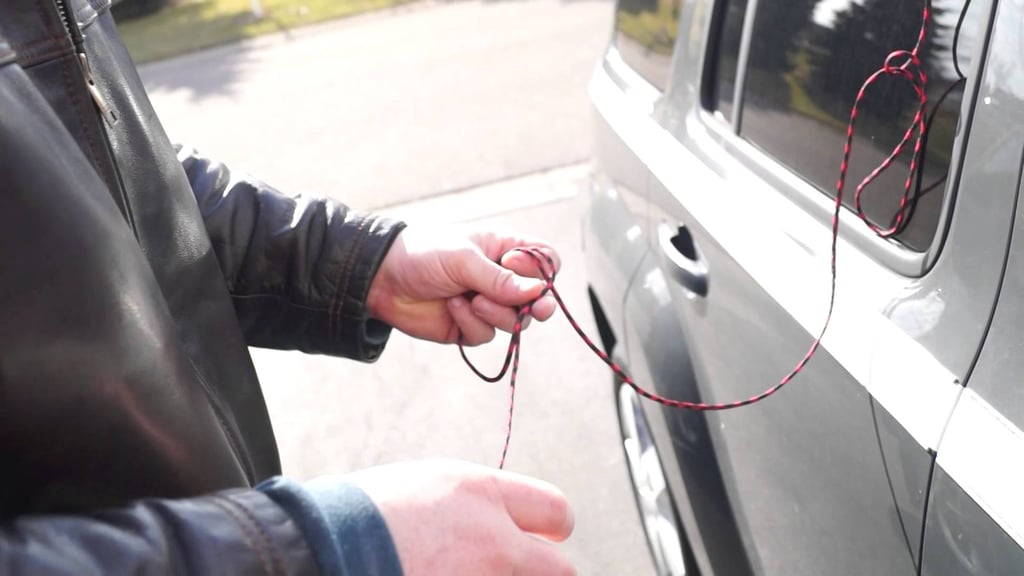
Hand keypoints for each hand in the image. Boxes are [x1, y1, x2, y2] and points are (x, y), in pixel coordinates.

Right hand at [348, 459, 575, 575]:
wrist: (322, 549)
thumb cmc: (360, 517)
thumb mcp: (424, 487)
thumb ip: (472, 505)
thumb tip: (500, 522)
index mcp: (481, 494)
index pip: (555, 510)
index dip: (553, 527)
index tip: (547, 535)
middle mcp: (493, 540)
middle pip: (560, 569)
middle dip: (543, 570)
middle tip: (514, 567)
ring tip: (452, 570)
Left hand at [367, 226, 561, 344]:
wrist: (382, 279)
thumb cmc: (424, 254)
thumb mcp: (464, 259)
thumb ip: (500, 279)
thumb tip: (539, 293)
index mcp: (504, 250)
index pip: (544, 261)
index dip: (542, 270)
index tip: (521, 270)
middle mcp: (500, 278)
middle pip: (537, 299)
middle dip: (536, 305)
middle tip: (536, 310)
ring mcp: (487, 304)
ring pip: (515, 321)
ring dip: (497, 314)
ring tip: (472, 301)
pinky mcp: (469, 327)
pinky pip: (486, 335)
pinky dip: (472, 323)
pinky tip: (452, 308)